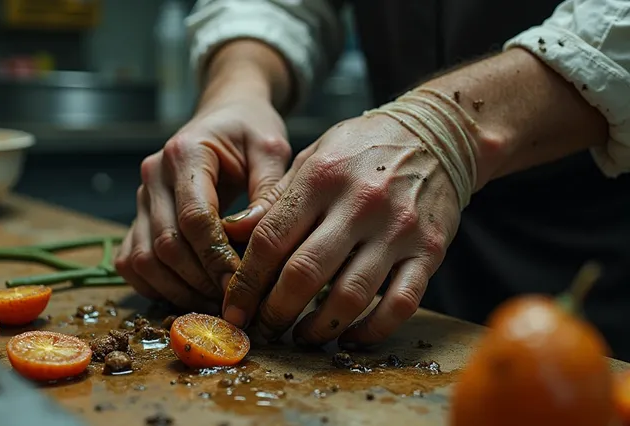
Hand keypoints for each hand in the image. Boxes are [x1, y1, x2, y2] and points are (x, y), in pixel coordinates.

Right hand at [114, 95, 291, 312]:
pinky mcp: (137, 217)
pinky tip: (190, 295)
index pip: (194, 217)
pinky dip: (156, 286)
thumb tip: (253, 237)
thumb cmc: (251, 132)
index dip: (217, 257)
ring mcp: (140, 197)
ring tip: (215, 304)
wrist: (226, 116)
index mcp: (185, 152)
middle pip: (166, 244)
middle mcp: (153, 175)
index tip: (243, 283)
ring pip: (144, 259)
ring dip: (178, 289)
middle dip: (201, 280)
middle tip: (234, 302)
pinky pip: (132, 262)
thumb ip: (269, 190)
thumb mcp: (271, 149)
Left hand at [222, 113, 461, 346]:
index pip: (271, 240)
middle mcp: (360, 204)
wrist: (437, 134)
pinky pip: (400, 305)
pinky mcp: (430, 251)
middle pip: (304, 274)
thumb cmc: (363, 149)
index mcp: (322, 178)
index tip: (234, 309)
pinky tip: (350, 337)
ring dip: (319, 328)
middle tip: (262, 329)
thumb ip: (276, 198)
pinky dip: (371, 331)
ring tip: (301, 336)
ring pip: (351, 298)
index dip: (246, 283)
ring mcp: (398, 230)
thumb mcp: (314, 158)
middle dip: (274, 312)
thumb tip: (232, 233)